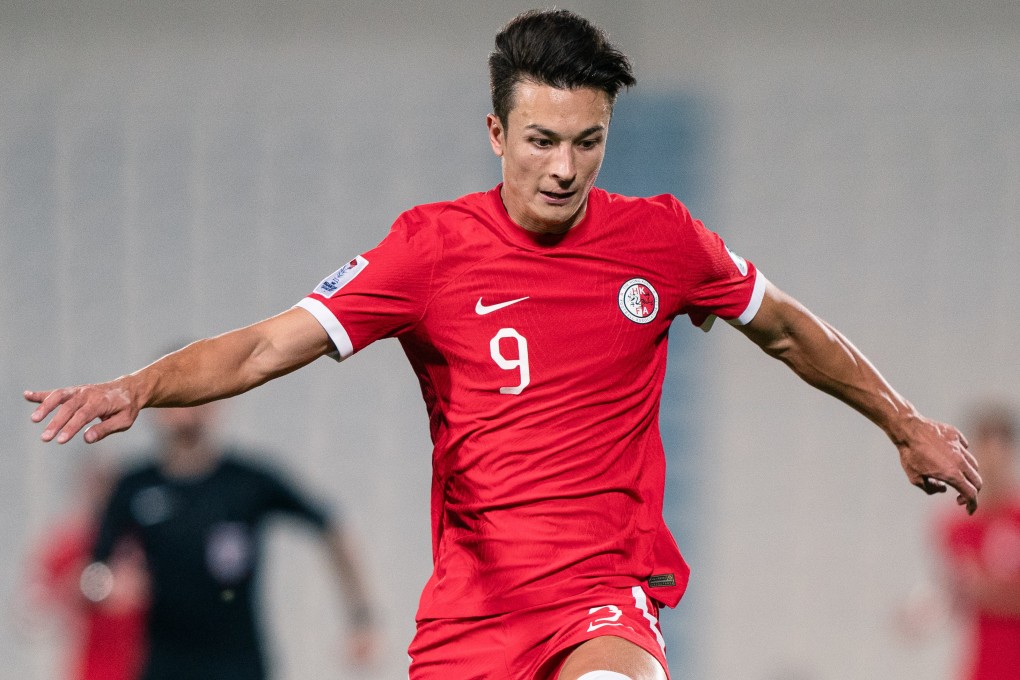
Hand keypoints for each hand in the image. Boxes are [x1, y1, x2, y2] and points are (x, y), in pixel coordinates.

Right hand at [25, 379, 140, 444]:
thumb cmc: (126, 408)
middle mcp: (88, 394)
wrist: (129, 389)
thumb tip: (86, 439)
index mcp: (102, 402)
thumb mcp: (124, 421)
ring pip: (60, 397)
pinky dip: (42, 394)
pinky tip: (27, 395)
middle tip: (45, 438)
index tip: (60, 440)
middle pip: (69, 408)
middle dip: (56, 423)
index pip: (83, 415)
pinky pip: (56, 392)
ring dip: (45, 406)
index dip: (71, 427)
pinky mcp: (73, 391)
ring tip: (34, 419)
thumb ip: (106, 429)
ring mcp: (79, 391)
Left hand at [897, 416, 980, 513]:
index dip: (972, 505)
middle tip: (960, 497)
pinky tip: (952, 458)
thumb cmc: (909, 455)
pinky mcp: (957, 435)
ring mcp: (960, 447)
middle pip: (977, 481)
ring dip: (968, 475)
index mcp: (952, 474)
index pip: (971, 494)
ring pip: (974, 465)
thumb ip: (931, 488)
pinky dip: (963, 457)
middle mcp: (960, 461)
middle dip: (972, 492)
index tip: (968, 510)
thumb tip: (943, 488)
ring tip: (955, 477)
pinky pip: (965, 448)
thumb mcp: (915, 478)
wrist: (907, 429)